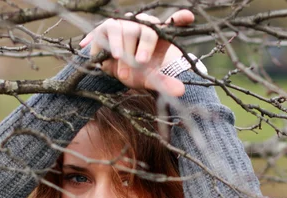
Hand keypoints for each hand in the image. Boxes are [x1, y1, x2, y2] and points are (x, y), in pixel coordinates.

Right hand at [79, 10, 193, 96]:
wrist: (113, 70)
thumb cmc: (136, 71)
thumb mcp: (150, 79)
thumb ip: (165, 83)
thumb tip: (182, 91)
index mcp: (158, 35)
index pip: (171, 24)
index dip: (178, 19)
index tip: (188, 17)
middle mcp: (142, 26)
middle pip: (146, 30)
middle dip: (144, 45)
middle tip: (140, 62)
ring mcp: (125, 24)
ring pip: (125, 30)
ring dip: (122, 46)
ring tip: (119, 58)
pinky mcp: (108, 27)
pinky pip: (106, 31)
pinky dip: (103, 41)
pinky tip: (98, 49)